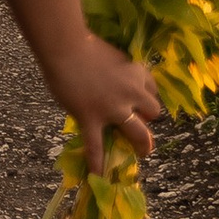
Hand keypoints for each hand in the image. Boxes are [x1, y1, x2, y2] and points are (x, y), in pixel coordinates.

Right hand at [48, 32, 162, 176]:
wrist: (65, 46)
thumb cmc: (83, 44)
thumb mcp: (111, 55)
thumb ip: (117, 71)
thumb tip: (112, 81)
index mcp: (136, 73)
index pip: (152, 89)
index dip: (146, 97)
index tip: (140, 100)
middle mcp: (131, 92)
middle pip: (153, 111)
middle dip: (149, 119)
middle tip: (142, 125)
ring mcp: (113, 108)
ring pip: (137, 132)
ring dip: (142, 144)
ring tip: (140, 154)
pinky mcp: (91, 118)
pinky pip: (96, 145)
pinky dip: (97, 162)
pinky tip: (97, 175)